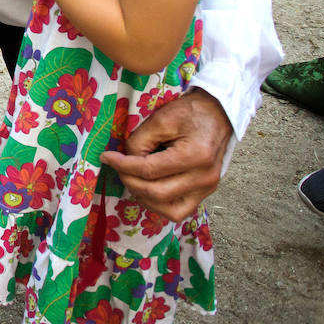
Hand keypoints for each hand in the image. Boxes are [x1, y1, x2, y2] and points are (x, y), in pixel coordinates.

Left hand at [100, 89, 231, 221]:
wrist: (217, 113)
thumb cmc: (190, 112)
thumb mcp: (161, 119)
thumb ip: (140, 141)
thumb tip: (125, 160)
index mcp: (195, 156)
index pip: (149, 170)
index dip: (122, 165)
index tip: (106, 157)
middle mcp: (204, 178)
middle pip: (157, 193)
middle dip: (130, 181)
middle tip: (117, 167)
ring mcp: (208, 189)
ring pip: (170, 211)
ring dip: (144, 198)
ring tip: (131, 179)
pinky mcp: (206, 192)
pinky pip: (180, 210)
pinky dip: (160, 204)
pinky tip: (147, 189)